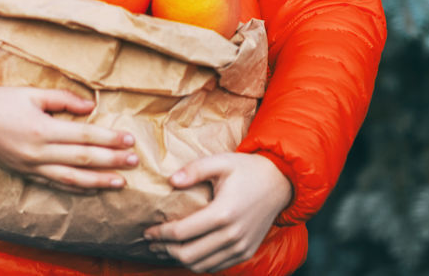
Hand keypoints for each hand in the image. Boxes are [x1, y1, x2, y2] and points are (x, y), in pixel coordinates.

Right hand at [0, 85, 137, 193]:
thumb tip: (91, 108)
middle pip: (83, 159)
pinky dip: (77, 188)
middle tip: (134, 161)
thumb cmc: (1, 101)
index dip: (109, 139)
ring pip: (72, 179)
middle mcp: (38, 153)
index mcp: (42, 129)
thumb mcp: (32, 93)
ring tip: (121, 181)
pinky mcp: (26, 175)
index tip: (129, 140)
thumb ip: (64, 100)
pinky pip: (56, 184)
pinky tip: (94, 188)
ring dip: (99, 181)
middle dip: (111, 161)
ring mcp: (32, 167)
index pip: (85, 136)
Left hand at [144, 152, 292, 271]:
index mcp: (223, 212)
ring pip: (201, 265)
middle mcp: (232, 235)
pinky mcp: (246, 252)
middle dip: (165, 250)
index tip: (148, 230)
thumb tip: (171, 180)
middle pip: (189, 254)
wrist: (280, 183)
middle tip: (151, 242)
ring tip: (164, 249)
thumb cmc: (248, 170)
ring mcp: (240, 247)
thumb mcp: (221, 162)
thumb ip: (195, 169)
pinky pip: (217, 266)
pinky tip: (187, 253)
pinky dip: (199, 264)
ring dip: (179, 260)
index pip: (182, 232)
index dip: (161, 234)